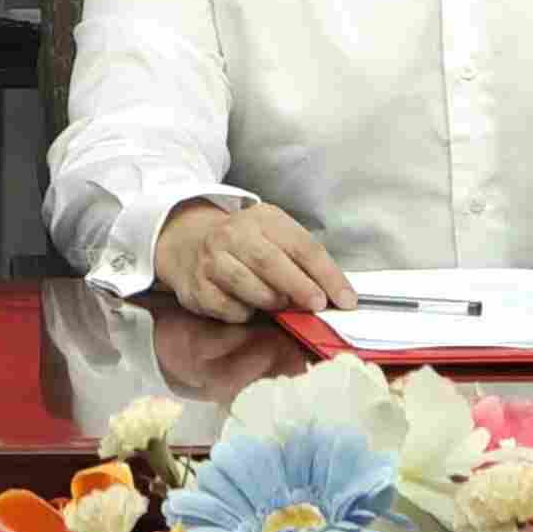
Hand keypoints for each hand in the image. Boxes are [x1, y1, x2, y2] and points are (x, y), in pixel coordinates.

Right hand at [148, 197, 351, 322]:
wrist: (186, 241)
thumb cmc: (243, 244)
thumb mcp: (273, 236)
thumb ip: (300, 260)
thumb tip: (333, 294)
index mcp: (263, 219)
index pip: (302, 245)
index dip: (327, 275)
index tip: (346, 299)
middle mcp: (234, 234)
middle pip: (271, 261)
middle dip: (300, 286)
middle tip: (318, 305)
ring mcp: (212, 260)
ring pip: (246, 284)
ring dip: (270, 300)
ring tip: (280, 305)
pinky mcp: (197, 286)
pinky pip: (227, 306)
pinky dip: (244, 312)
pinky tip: (247, 306)